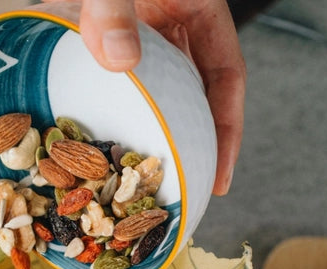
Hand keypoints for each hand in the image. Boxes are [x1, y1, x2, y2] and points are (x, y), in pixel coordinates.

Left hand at [73, 0, 245, 194]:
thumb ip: (113, 9)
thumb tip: (121, 61)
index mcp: (198, 5)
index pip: (227, 74)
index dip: (228, 129)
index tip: (220, 175)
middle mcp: (174, 22)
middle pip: (195, 92)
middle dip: (192, 141)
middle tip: (182, 192)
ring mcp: (140, 34)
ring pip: (157, 94)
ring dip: (152, 134)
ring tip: (142, 183)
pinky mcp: (103, 41)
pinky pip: (115, 88)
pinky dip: (112, 118)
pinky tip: (98, 148)